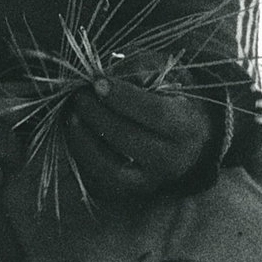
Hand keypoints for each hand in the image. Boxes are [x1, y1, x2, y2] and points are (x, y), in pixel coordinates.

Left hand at [65, 72, 215, 202]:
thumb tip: (107, 78)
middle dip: (97, 115)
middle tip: (79, 95)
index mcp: (188, 126)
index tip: (97, 82)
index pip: (155, 112)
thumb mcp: (163, 74)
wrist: (182, 137)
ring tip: (73, 114)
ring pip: (111, 167)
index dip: (122, 96)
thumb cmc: (168, 97)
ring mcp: (151, 180)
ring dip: (84, 139)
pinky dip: (82, 157)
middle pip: (128, 139)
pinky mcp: (130, 191)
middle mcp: (173, 160)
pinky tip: (74, 134)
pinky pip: (99, 179)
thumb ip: (140, 70)